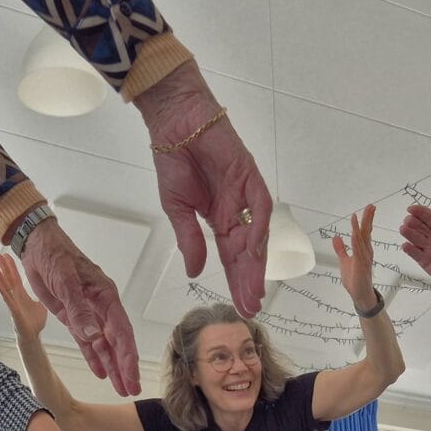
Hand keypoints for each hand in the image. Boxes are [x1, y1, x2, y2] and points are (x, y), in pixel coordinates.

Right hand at [0, 251, 47, 340]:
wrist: (33, 335)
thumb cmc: (35, 322)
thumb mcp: (41, 305)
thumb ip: (42, 295)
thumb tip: (49, 288)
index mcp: (21, 294)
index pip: (15, 277)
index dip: (11, 266)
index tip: (7, 255)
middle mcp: (15, 297)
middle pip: (8, 278)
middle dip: (2, 266)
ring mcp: (13, 303)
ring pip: (4, 287)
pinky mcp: (14, 312)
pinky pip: (8, 300)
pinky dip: (3, 292)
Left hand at [20, 218, 140, 396]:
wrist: (37, 245)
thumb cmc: (55, 255)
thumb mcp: (66, 281)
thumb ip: (80, 311)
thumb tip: (94, 337)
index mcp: (105, 296)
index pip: (120, 331)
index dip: (126, 356)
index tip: (131, 376)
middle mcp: (101, 307)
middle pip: (116, 342)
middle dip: (124, 366)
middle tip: (131, 388)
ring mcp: (88, 313)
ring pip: (103, 345)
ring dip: (111, 365)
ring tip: (121, 387)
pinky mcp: (73, 317)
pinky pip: (86, 341)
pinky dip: (93, 356)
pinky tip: (100, 372)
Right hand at [135, 62, 272, 317]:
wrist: (174, 123)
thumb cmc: (172, 159)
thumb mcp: (176, 209)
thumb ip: (189, 241)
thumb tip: (194, 273)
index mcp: (218, 218)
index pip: (230, 257)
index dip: (235, 281)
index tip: (240, 306)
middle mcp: (236, 210)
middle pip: (246, 253)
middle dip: (249, 280)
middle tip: (252, 307)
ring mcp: (245, 194)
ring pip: (256, 235)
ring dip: (256, 264)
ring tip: (255, 290)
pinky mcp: (250, 175)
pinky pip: (258, 206)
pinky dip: (257, 228)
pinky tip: (253, 251)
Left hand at [332, 204, 377, 307]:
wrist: (360, 296)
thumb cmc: (355, 280)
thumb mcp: (344, 261)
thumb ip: (341, 249)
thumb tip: (336, 237)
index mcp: (363, 250)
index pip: (364, 232)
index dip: (365, 221)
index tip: (368, 209)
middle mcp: (366, 252)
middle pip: (367, 232)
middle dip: (368, 219)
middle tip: (371, 206)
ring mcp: (364, 258)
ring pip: (363, 239)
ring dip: (362, 226)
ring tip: (363, 214)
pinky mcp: (360, 265)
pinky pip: (358, 250)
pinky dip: (356, 241)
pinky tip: (355, 232)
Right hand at [398, 204, 430, 288]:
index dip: (421, 212)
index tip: (412, 209)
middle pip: (421, 227)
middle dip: (413, 222)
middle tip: (408, 220)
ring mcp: (428, 248)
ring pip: (416, 238)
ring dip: (409, 234)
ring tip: (403, 229)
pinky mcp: (425, 260)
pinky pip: (416, 254)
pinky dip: (410, 249)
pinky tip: (405, 245)